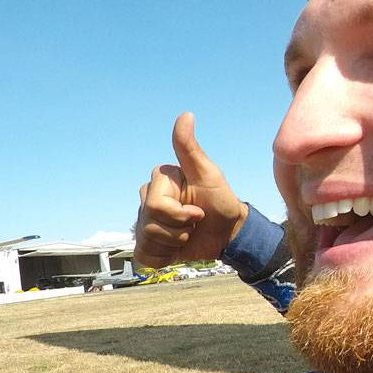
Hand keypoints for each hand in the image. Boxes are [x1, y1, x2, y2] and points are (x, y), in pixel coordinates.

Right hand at [134, 112, 246, 267]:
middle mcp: (147, 200)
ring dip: (173, 243)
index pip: (155, 206)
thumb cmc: (221, 200)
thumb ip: (190, 148)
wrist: (228, 232)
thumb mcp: (209, 173)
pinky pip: (144, 256)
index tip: (199, 211)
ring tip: (188, 235)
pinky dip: (163, 257)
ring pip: (146, 240)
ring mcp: (144, 222)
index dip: (180, 215)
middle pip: (148, 224)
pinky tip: (176, 249)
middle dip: (178, 230)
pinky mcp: (147, 244)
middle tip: (195, 224)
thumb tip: (186, 114)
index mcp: (158, 181)